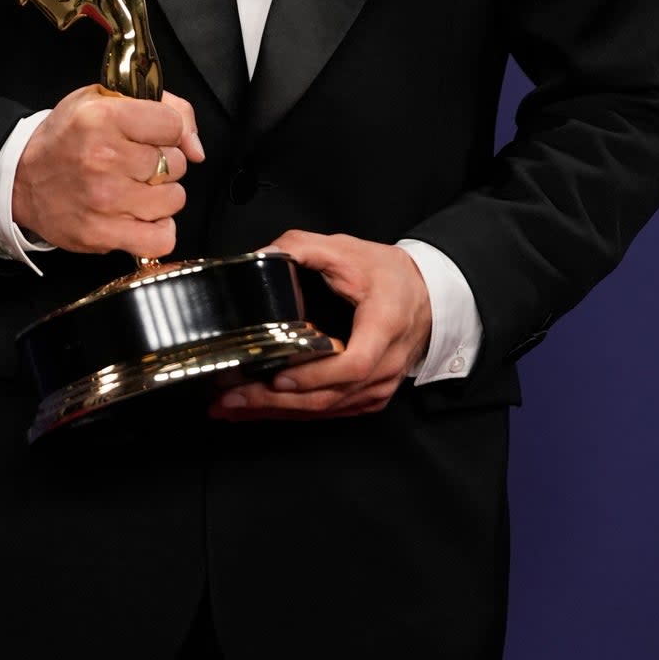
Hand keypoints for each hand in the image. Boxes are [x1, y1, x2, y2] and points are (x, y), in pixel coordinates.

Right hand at [12, 85, 202, 257]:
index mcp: (104, 117)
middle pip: (176, 163)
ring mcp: (105, 200)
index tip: (151, 135)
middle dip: (163, 162)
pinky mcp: (102, 234)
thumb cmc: (66, 137)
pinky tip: (141, 216)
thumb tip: (196, 147)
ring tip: (136, 188)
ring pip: (174, 199)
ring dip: (161, 195)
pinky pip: (161, 238)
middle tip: (135, 162)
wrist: (20, 179)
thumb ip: (163, 106)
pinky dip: (158, 229)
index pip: (173, 124)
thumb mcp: (104, 100)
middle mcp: (105, 158)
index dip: (167, 130)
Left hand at [209, 231, 431, 420]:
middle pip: (330, 396)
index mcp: (384, 326)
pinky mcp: (370, 396)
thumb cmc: (389, 274)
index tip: (278, 375)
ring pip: (326, 409)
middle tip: (231, 398)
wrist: (427, 295)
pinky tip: (260, 409)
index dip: (314, 376)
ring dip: (277, 412)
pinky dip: (294, 412)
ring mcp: (379, 387)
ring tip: (232, 406)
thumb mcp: (348, 250)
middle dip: (276, 401)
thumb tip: (262, 254)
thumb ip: (303, 247)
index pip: (353, 363)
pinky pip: (330, 410)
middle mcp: (385, 366)